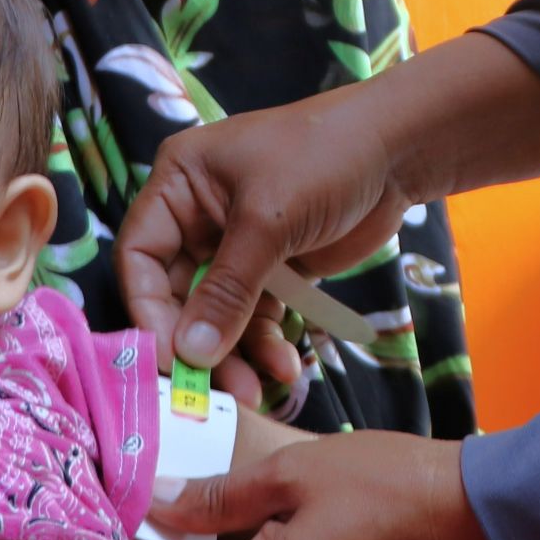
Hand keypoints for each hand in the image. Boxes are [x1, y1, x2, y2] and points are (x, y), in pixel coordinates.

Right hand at [117, 34, 539, 374]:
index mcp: (179, 184)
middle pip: (178, 294)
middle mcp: (198, 216)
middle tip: (216, 387)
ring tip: (256, 390)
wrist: (400, 149)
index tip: (170, 357)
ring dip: (234, 353)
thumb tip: (190, 353)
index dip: (149, 309)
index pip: (140, 256)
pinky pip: (256, 315)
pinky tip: (284, 368)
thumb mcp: (268, 221)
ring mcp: (236, 244)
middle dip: (198, 342)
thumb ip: (227, 290)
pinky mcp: (274, 267)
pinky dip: (265, 342)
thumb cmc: (324, 157)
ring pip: (218, 313)